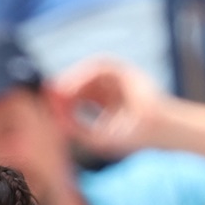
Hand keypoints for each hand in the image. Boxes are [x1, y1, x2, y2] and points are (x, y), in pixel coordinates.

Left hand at [49, 56, 169, 158]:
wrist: (158, 131)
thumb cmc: (131, 139)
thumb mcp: (96, 138)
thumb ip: (74, 128)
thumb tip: (53, 117)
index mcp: (104, 104)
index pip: (75, 97)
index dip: (60, 100)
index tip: (47, 105)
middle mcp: (110, 89)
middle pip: (79, 83)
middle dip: (63, 87)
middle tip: (47, 95)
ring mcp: (118, 80)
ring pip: (87, 71)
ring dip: (71, 79)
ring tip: (58, 92)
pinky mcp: (125, 71)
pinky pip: (101, 65)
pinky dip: (84, 74)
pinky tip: (72, 87)